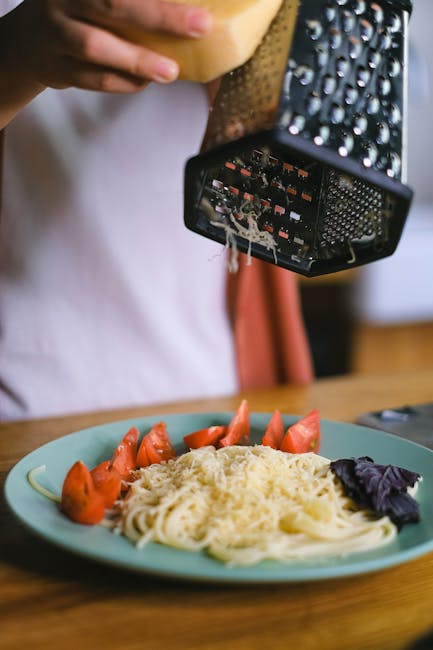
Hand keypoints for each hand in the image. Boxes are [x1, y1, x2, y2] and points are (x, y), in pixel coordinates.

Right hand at [5, 0, 212, 92]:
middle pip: (111, 3)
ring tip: (170, 72)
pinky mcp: (56, 69)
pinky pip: (93, 79)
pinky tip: (145, 82)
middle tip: (199, 26)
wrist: (25, 44)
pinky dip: (123, 83)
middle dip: (160, 15)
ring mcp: (54, 34)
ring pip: (95, 46)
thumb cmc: (75, 13)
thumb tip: (184, 10)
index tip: (198, 8)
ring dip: (137, 59)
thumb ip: (132, 3)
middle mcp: (63, 0)